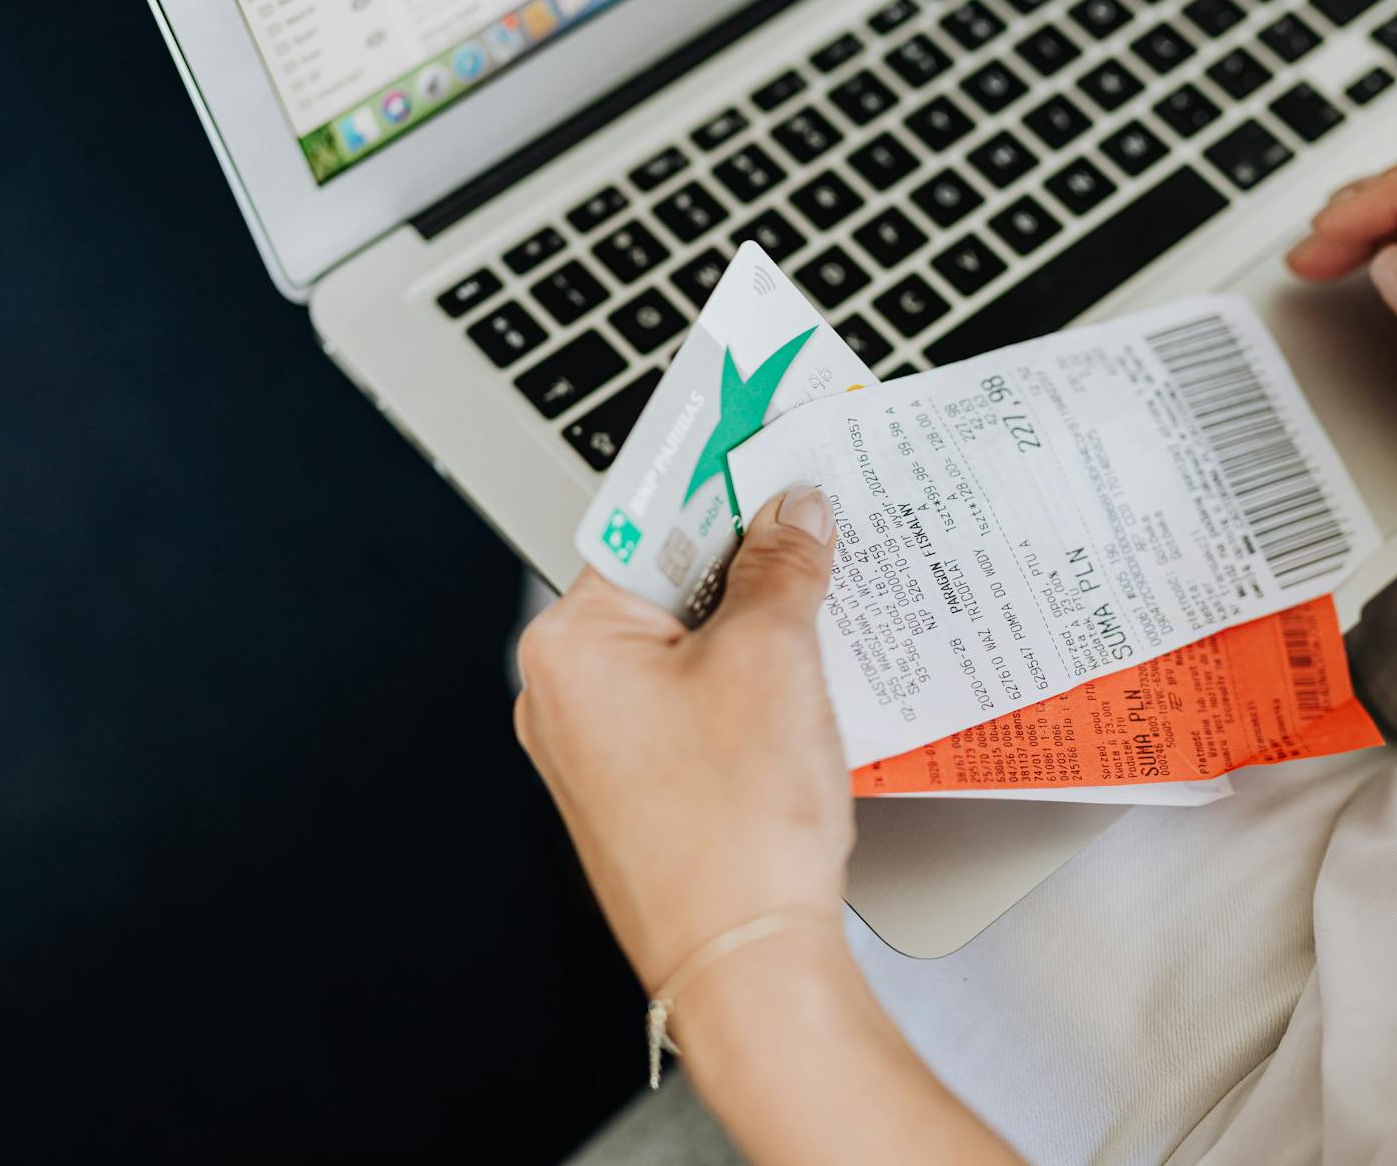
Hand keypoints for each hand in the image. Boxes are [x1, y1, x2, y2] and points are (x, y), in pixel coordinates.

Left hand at [517, 493, 1020, 1162]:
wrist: (746, 966)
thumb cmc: (736, 832)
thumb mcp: (773, 660)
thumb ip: (781, 566)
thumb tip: (792, 511)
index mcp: (571, 645)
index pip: (644, 517)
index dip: (714, 471)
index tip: (759, 428)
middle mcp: (567, 695)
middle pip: (666, 577)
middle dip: (749, 551)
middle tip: (820, 518)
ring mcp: (602, 749)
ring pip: (687, 642)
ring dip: (758, 617)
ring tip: (828, 599)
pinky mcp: (646, 788)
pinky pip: (697, 700)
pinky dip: (751, 677)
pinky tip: (811, 677)